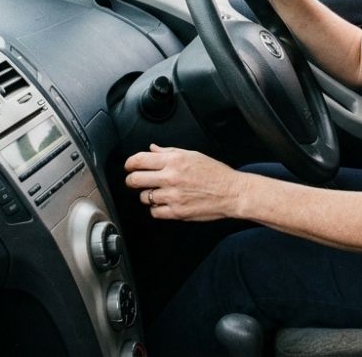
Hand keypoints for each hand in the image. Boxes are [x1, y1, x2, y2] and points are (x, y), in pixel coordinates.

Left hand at [124, 144, 246, 220]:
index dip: (129, 164)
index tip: (129, 166)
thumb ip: (169, 152)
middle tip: (135, 181)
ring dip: (147, 195)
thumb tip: (152, 149)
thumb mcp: (192, 155)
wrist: (232, 192)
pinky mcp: (176, 212)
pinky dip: (157, 208)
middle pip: (135, 180)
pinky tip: (165, 203)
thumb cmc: (215, 173)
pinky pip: (154, 212)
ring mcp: (173, 196)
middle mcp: (171, 177)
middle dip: (132, 180)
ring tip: (157, 192)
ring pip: (143, 197)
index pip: (139, 160)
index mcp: (174, 160)